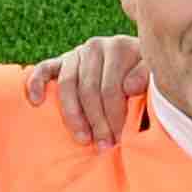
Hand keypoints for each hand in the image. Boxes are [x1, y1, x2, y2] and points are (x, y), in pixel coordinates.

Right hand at [22, 34, 151, 141]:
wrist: (135, 67)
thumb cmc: (146, 80)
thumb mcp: (154, 78)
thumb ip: (147, 78)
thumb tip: (129, 87)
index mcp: (121, 47)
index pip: (111, 87)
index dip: (113, 117)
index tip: (115, 141)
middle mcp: (97, 46)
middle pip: (89, 88)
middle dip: (96, 121)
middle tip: (101, 145)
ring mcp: (77, 53)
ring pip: (68, 84)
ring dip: (72, 115)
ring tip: (82, 138)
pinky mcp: (60, 61)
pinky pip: (44, 69)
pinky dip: (37, 83)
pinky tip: (36, 101)